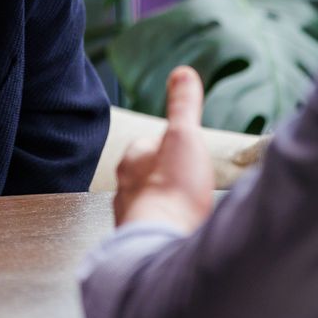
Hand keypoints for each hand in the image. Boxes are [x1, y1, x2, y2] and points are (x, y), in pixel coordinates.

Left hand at [113, 66, 214, 232]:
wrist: (164, 244)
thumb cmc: (173, 190)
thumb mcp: (184, 136)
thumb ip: (183, 106)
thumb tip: (182, 72)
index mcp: (133, 160)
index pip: (149, 144)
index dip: (171, 144)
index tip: (188, 149)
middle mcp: (125, 189)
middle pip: (149, 176)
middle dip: (169, 177)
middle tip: (192, 181)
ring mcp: (132, 217)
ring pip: (151, 204)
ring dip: (169, 205)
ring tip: (191, 209)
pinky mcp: (143, 244)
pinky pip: (156, 230)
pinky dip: (169, 229)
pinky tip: (184, 233)